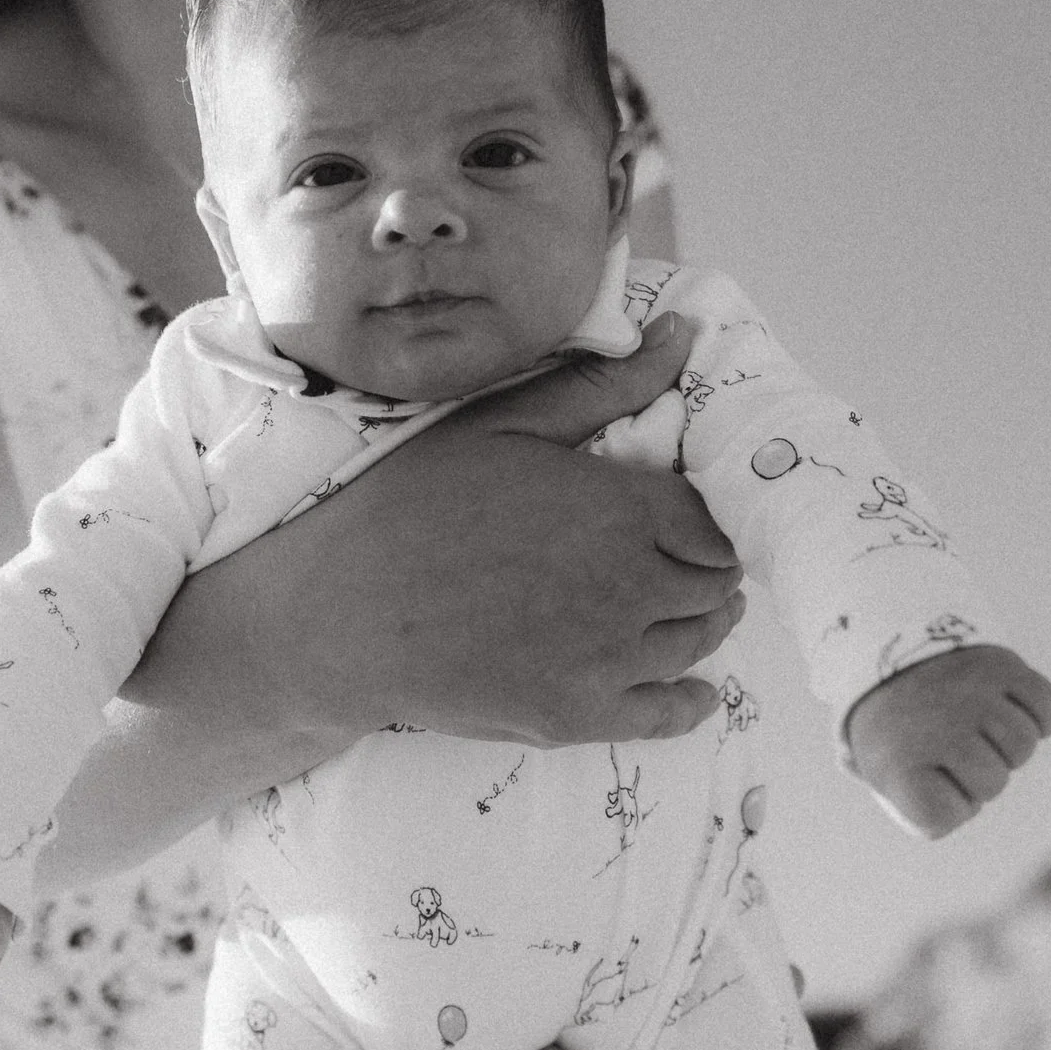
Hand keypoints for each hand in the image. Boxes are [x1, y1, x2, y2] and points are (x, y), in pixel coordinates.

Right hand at [131, 312, 744, 747]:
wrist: (335, 615)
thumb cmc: (409, 503)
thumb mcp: (500, 424)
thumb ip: (601, 386)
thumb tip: (682, 334)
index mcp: (618, 508)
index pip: (713, 519)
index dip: (705, 513)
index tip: (682, 510)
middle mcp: (629, 586)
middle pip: (715, 581)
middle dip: (707, 565)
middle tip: (680, 554)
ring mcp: (606, 660)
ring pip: (698, 641)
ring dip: (702, 620)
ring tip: (678, 603)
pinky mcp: (576, 715)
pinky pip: (668, 715)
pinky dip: (693, 699)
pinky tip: (693, 688)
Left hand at [844, 644, 1050, 836]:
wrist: (887, 653)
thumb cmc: (894, 727)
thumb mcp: (879, 767)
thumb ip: (913, 803)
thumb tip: (945, 817)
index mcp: (897, 755)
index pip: (942, 813)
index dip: (945, 806)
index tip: (927, 782)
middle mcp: (936, 724)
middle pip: (993, 783)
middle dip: (980, 777)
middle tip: (954, 752)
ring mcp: (970, 693)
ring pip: (1022, 744)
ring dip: (1009, 746)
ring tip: (982, 731)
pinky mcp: (998, 665)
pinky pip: (1044, 704)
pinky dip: (1039, 715)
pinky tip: (1013, 711)